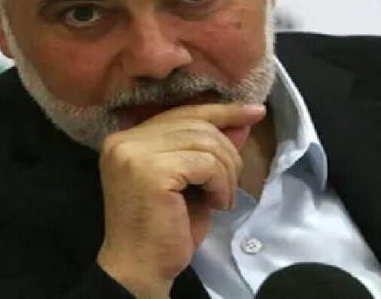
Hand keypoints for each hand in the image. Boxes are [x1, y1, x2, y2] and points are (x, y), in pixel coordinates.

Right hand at [96, 103, 265, 297]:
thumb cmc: (165, 230)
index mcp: (128, 138)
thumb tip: (242, 123)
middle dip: (227, 150)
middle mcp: (125, 140)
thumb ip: (210, 149)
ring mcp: (134, 153)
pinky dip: (220, 183)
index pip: (182, 112)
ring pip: (204, 141)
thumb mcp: (193, 181)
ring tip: (223, 198)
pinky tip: (216, 203)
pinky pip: (205, 163)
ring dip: (226, 171)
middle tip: (232, 183)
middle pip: (196, 123)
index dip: (221, 111)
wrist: (140, 269)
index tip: (255, 112)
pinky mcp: (151, 170)